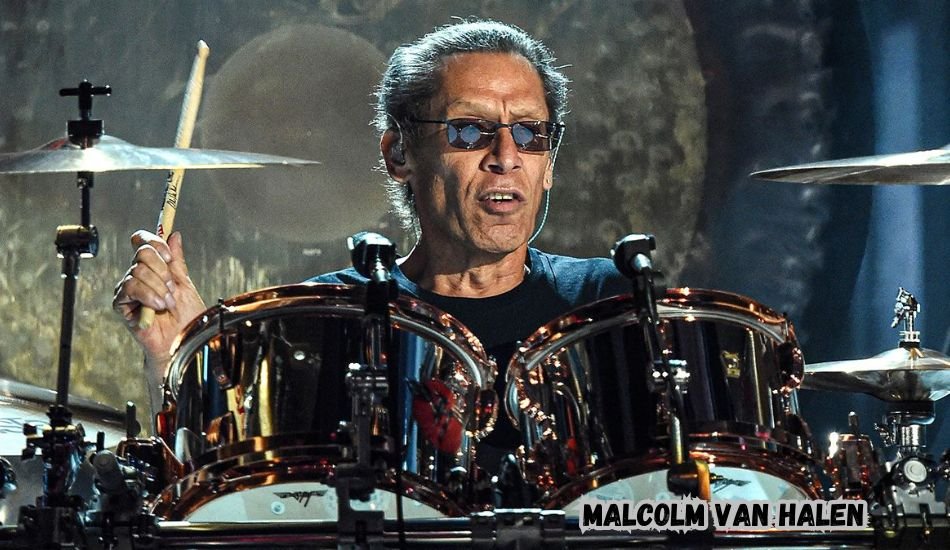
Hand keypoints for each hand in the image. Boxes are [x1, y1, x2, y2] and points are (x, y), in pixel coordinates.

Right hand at [112, 230, 205, 388]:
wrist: (181, 341)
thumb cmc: (186, 317)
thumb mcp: (185, 283)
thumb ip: (176, 260)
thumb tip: (173, 235)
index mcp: (152, 268)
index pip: (143, 242)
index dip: (154, 242)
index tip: (168, 256)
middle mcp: (137, 276)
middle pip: (142, 253)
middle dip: (162, 270)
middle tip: (172, 288)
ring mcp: (127, 289)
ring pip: (138, 271)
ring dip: (159, 287)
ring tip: (167, 302)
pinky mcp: (120, 304)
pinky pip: (130, 288)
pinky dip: (148, 295)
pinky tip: (157, 306)